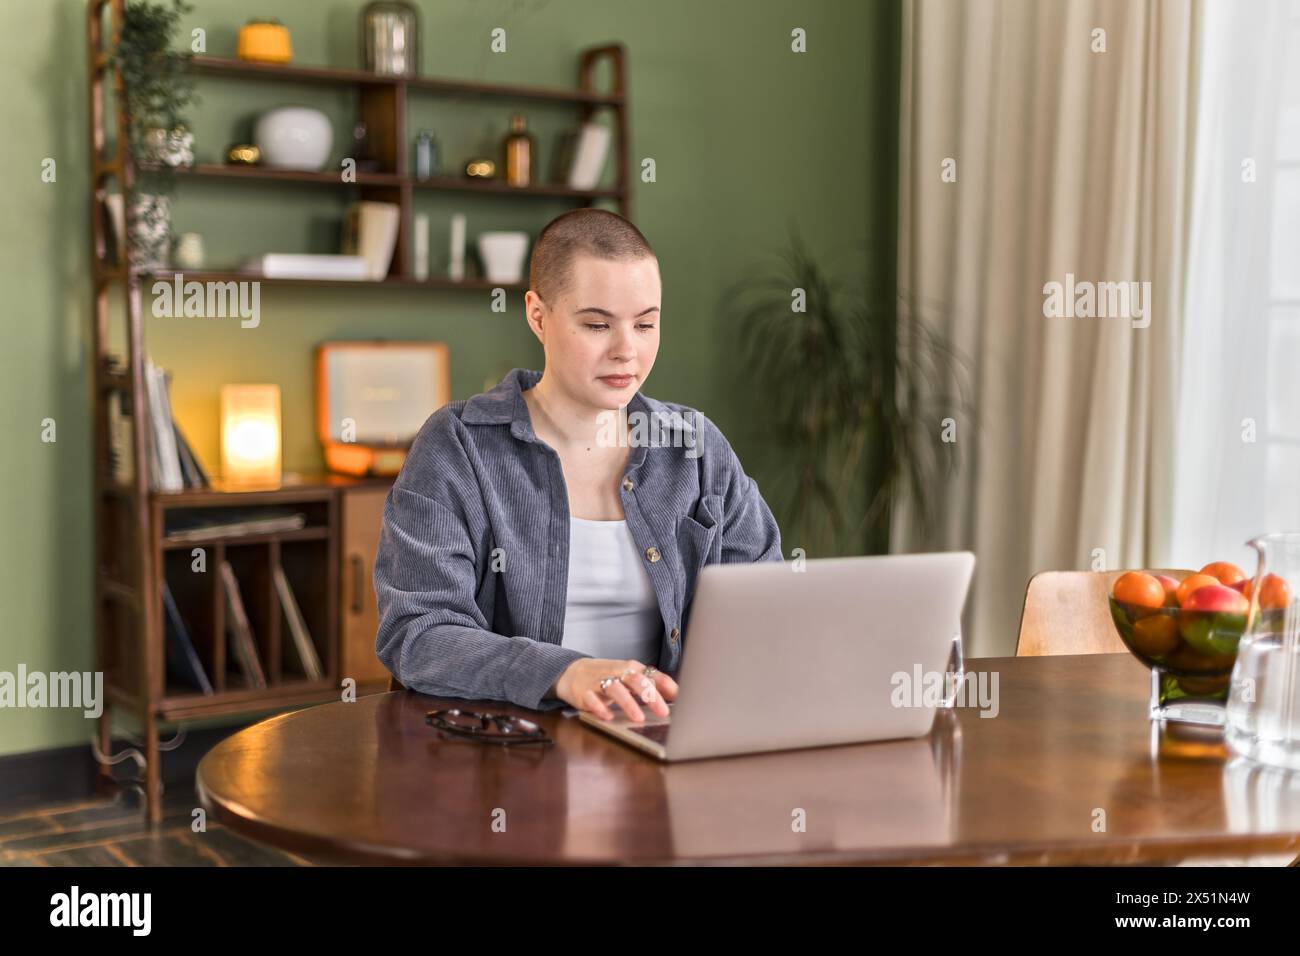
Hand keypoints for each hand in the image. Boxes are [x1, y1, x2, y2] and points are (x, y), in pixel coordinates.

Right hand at [553, 658, 676, 721]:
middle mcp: (618, 673)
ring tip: (638, 718)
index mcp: (632, 669)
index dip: (667, 687)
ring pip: (615, 689)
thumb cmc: (609, 677)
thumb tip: (678, 695)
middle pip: (636, 680)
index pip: (653, 675)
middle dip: (651, 696)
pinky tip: (608, 717)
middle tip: (663, 712)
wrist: (574, 672)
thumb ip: (651, 685)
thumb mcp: (630, 678)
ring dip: (628, 703)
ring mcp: (600, 681)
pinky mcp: (584, 692)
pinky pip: (592, 699)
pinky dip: (600, 708)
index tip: (681, 699)